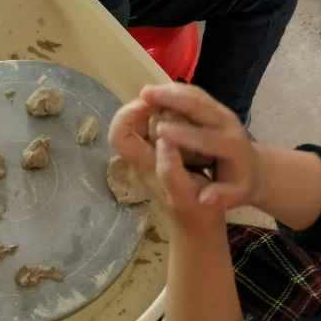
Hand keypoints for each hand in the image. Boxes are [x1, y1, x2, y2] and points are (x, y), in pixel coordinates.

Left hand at [108, 94, 211, 226]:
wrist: (200, 225)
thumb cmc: (196, 210)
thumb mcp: (185, 195)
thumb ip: (171, 169)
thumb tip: (163, 139)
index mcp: (145, 166)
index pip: (119, 135)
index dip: (127, 115)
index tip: (150, 103)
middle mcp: (142, 158)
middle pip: (126, 124)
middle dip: (142, 105)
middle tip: (164, 95)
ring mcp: (151, 155)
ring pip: (140, 123)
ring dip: (153, 107)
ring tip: (173, 98)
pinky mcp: (163, 153)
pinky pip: (155, 126)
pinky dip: (165, 113)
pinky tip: (183, 111)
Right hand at [141, 83, 258, 211]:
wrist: (255, 167)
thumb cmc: (239, 184)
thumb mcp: (235, 196)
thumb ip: (221, 197)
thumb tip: (205, 199)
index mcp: (231, 147)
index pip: (206, 138)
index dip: (183, 133)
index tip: (159, 129)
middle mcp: (228, 123)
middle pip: (199, 106)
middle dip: (171, 100)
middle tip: (145, 97)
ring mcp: (223, 110)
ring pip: (196, 95)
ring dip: (170, 91)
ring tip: (146, 91)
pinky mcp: (216, 105)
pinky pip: (195, 93)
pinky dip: (176, 90)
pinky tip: (158, 90)